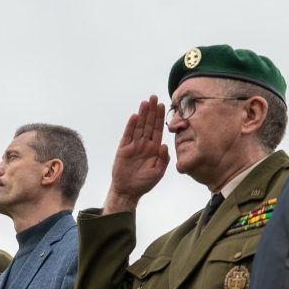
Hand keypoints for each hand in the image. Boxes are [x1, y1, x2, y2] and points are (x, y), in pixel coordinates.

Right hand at [103, 95, 169, 213]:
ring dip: (142, 114)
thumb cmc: (144, 183)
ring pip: (139, 126)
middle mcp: (144, 144)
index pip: (158, 129)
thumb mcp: (158, 172)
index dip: (160, 117)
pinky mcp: (123, 149)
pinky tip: (134, 116)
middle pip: (148, 124)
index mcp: (154, 148)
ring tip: (145, 102)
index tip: (163, 105)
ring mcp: (134, 145)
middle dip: (151, 111)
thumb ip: (163, 159)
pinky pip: (128, 135)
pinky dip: (131, 126)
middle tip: (154, 97)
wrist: (128, 191)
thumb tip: (164, 145)